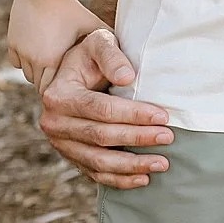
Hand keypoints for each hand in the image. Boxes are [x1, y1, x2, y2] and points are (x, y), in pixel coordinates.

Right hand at [7, 0, 109, 90]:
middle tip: (63, 86)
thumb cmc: (71, 9)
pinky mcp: (11, 44)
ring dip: (39, 73)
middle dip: (51, 84)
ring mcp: (20, 52)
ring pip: (28, 74)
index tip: (70, 94)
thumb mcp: (92, 26)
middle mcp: (34, 60)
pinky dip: (26, 61)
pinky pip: (17, 61)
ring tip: (52, 70)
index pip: (53, 90)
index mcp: (54, 60)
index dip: (62, 92)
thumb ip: (109, 45)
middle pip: (39, 84)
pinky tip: (38, 54)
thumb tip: (129, 62)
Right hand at [38, 27, 174, 188]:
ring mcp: (60, 143)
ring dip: (131, 166)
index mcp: (58, 95)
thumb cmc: (90, 55)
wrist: (73, 72)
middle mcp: (54, 123)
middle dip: (137, 138)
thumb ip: (111, 56)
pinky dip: (118, 179)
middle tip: (168, 137)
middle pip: (101, 136)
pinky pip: (94, 172)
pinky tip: (143, 178)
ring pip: (98, 160)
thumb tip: (128, 77)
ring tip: (162, 163)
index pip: (101, 109)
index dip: (133, 115)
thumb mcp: (98, 43)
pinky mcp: (70, 155)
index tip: (163, 116)